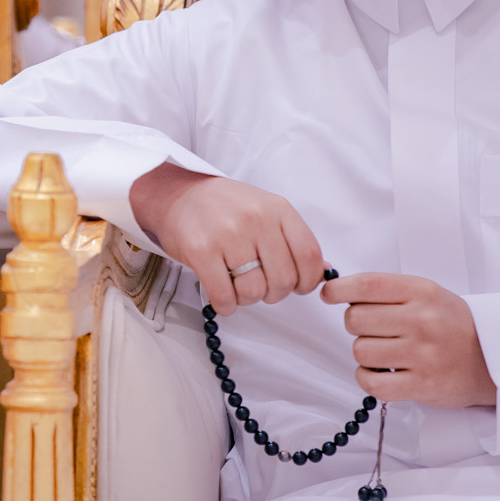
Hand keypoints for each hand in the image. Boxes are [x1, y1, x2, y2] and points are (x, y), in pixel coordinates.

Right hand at [129, 162, 327, 313]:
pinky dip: (226, 305)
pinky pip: (224, 296)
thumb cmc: (224, 208)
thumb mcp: (265, 210)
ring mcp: (228, 234)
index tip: (298, 287)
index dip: (308, 281)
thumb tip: (322, 272)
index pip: (309, 255)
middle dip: (274, 293)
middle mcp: (256, 219)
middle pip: (283, 279)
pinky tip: (223, 297)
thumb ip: (291, 238)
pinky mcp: (201, 251)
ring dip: (247, 299)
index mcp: (278, 209)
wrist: (177, 195)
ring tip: (238, 287)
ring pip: (254, 291)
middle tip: (261, 287)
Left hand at [321, 272, 496, 407]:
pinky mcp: (421, 385)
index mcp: (422, 292)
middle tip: (373, 329)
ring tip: (385, 352)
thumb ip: (388, 291)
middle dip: (356, 324)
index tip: (329, 294)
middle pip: (356, 319)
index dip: (339, 289)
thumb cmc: (454, 326)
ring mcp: (422, 355)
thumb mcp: (428, 295)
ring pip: (360, 351)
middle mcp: (422, 321)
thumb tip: (337, 289)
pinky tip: (382, 372)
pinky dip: (368, 378)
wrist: (494, 361)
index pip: (367, 285)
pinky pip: (371, 382)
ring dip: (365, 353)